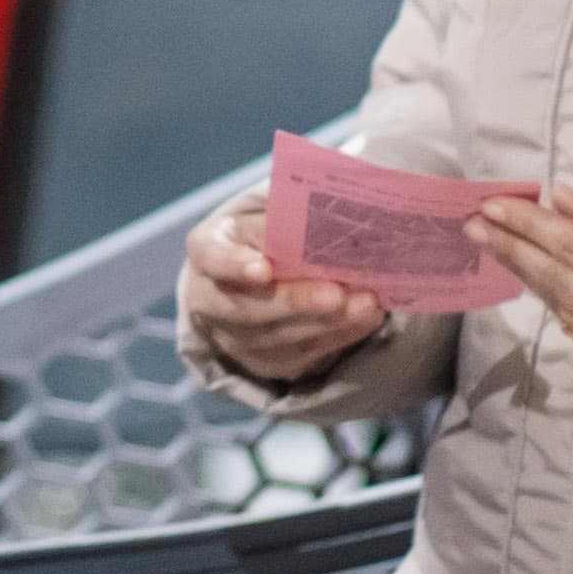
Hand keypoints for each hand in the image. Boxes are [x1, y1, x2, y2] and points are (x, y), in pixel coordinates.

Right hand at [181, 198, 389, 387]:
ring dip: (328, 322)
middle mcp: (210, 300)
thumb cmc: (258, 239)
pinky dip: (338, 336)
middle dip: (296, 302)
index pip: (213, 258)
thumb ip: (286, 217)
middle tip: (336, 294)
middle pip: (248, 309)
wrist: (245, 281)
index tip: (263, 269)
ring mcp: (234, 337)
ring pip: (279, 338)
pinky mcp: (263, 361)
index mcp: (206, 250)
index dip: (235, 265)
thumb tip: (333, 213)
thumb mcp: (261, 217)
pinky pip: (301, 354)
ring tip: (367, 304)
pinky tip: (365, 319)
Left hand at [482, 185, 572, 418]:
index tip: (494, 204)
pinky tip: (537, 282)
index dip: (533, 225)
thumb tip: (561, 199)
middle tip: (474, 223)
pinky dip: (558, 306)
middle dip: (513, 249)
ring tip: (493, 246)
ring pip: (563, 312)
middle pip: (561, 282)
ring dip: (525, 277)